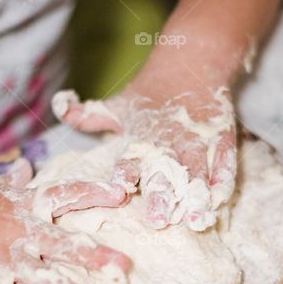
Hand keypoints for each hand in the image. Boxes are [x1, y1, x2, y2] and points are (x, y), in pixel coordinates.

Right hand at [0, 160, 130, 283]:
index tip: (121, 194)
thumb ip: (13, 183)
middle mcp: (17, 231)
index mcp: (24, 206)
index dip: (93, 193)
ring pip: (38, 274)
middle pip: (63, 243)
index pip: (64, 194)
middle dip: (94, 255)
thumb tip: (26, 164)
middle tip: (123, 266)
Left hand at [52, 77, 235, 230]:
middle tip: (158, 221)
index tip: (119, 190)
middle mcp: (168, 143)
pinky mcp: (222, 138)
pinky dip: (223, 181)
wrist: (193, 61)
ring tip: (196, 222)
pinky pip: (225, 163)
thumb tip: (58, 103)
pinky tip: (220, 201)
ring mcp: (198, 142)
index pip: (129, 160)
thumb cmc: (148, 93)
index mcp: (140, 138)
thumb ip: (86, 114)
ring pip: (197, 174)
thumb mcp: (116, 105)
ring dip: (196, 199)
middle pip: (163, 174)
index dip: (124, 174)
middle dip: (161, 197)